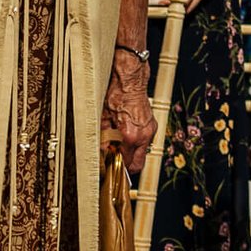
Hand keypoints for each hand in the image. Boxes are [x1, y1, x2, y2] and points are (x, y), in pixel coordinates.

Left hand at [106, 55, 156, 174]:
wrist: (129, 80)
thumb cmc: (114, 96)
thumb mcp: (102, 120)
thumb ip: (102, 141)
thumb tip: (99, 156)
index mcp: (130, 136)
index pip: (124, 165)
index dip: (114, 170)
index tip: (106, 170)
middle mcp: (143, 136)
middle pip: (137, 165)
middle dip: (125, 167)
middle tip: (112, 164)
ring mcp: (150, 131)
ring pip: (141, 154)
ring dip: (130, 154)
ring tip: (116, 147)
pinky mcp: (152, 125)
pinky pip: (144, 142)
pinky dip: (134, 143)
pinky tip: (124, 135)